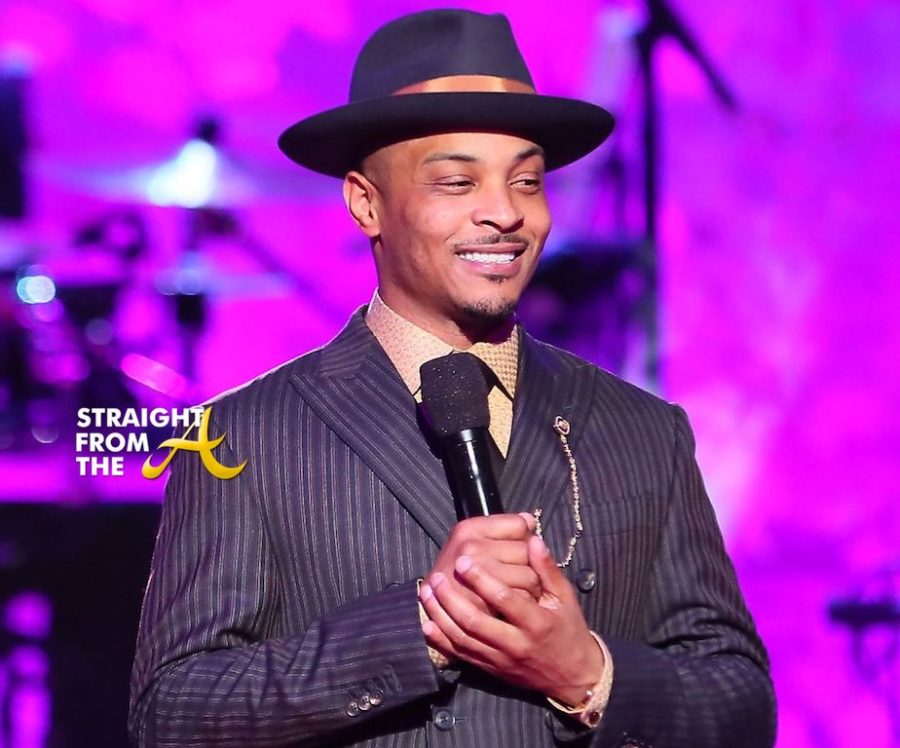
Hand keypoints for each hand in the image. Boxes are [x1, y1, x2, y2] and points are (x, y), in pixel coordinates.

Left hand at [419, 534, 604, 704]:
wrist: (571, 675)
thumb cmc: (568, 628)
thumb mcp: (565, 597)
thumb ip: (546, 569)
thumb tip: (533, 539)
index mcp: (536, 622)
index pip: (504, 599)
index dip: (481, 579)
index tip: (463, 560)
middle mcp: (516, 643)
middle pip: (476, 622)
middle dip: (452, 598)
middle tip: (437, 576)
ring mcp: (501, 659)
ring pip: (464, 639)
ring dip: (441, 616)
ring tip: (427, 592)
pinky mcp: (491, 669)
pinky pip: (462, 655)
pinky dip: (442, 641)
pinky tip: (428, 624)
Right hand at [426, 513, 541, 616]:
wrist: (434, 603)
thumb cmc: (458, 569)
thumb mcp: (472, 540)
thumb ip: (501, 529)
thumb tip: (530, 521)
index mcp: (469, 529)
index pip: (520, 525)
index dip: (524, 537)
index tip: (517, 548)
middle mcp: (471, 548)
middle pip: (527, 550)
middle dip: (531, 561)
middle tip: (524, 570)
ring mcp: (476, 576)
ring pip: (529, 576)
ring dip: (532, 585)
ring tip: (522, 587)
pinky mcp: (483, 602)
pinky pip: (521, 598)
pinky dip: (525, 601)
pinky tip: (516, 602)